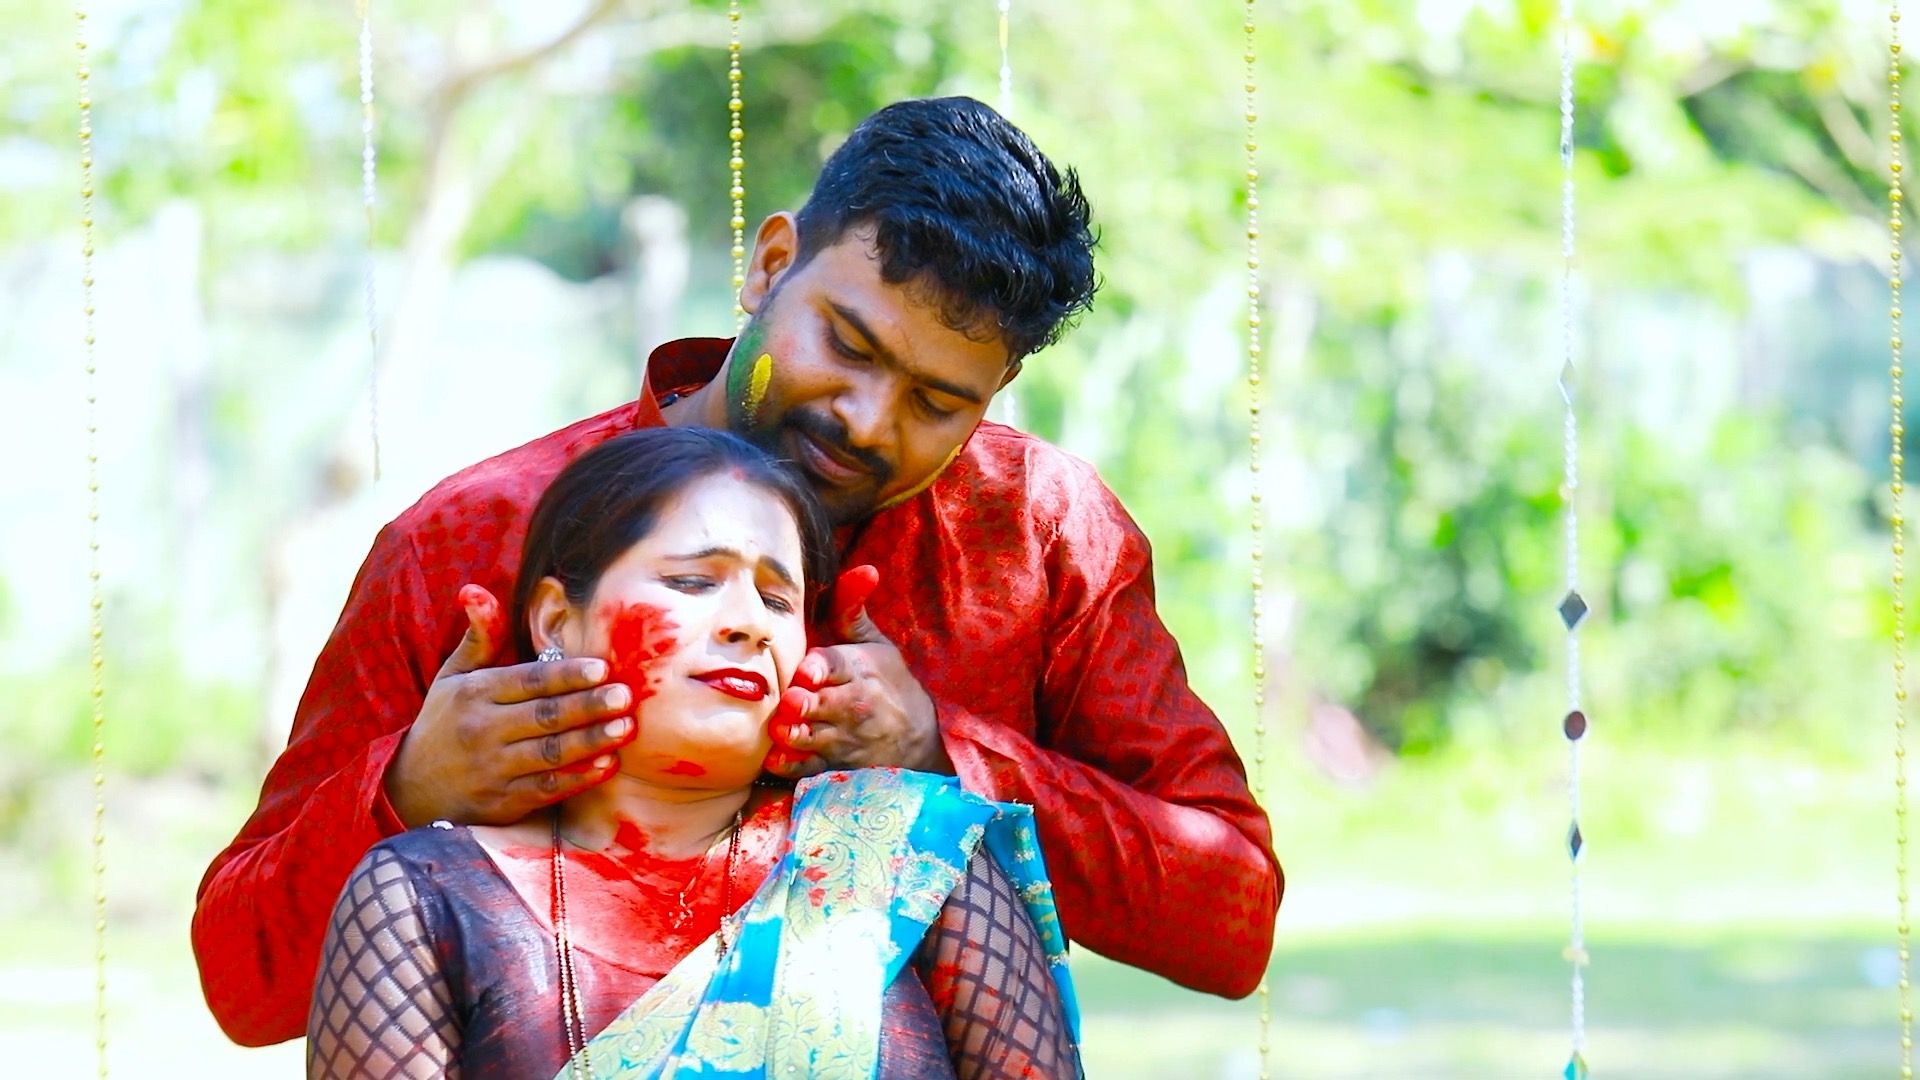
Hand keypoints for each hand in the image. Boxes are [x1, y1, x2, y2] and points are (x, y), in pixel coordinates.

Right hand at [384, 584, 637, 826]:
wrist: (410, 788)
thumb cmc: (444, 722)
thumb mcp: (453, 676)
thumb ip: (479, 637)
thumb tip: (475, 590)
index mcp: (475, 693)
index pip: (528, 680)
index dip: (566, 675)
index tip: (602, 668)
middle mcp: (483, 730)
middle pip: (545, 716)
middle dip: (587, 705)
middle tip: (625, 695)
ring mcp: (494, 769)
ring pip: (550, 753)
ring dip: (591, 741)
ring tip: (625, 728)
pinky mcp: (504, 802)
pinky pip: (547, 788)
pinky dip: (578, 778)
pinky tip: (607, 765)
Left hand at [764, 566, 951, 777]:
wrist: (917, 739)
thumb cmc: (887, 684)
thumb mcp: (876, 644)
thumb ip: (853, 608)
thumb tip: (863, 568)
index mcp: (857, 669)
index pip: (836, 664)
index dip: (819, 667)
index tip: (807, 671)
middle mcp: (850, 704)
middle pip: (821, 703)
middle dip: (805, 702)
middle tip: (791, 701)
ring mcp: (841, 737)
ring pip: (812, 736)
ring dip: (795, 734)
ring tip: (781, 730)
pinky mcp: (832, 764)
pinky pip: (808, 767)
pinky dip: (791, 764)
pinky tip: (776, 758)